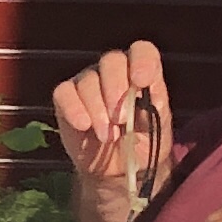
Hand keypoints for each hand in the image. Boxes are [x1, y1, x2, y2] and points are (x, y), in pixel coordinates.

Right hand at [54, 42, 171, 202]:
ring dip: (97, 109)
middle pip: (111, 60)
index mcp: (140, 72)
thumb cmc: (142, 142)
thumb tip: (144, 101)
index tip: (141, 81)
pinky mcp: (66, 99)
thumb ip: (154, 110)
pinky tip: (84, 125)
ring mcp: (88, 83)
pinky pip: (64, 93)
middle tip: (122, 118)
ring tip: (109, 136)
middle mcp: (114, 72)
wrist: (120, 169)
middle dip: (116, 89)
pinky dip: (74, 109)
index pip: (142, 51)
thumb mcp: (157, 129)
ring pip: (88, 80)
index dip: (142, 61)